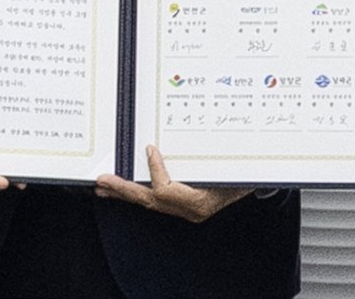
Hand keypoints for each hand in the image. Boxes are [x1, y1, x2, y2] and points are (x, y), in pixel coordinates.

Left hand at [95, 145, 251, 222]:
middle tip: (103, 181)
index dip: (155, 170)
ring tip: (104, 187)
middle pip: (150, 200)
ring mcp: (185, 211)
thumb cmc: (240, 172)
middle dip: (124, 190)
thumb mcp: (226, 165)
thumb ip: (208, 156)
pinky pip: (155, 200)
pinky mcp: (180, 207)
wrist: (251, 183)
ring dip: (125, 193)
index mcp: (200, 202)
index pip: (166, 190)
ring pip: (149, 202)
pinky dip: (137, 193)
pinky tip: (123, 189)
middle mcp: (190, 210)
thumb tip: (184, 143)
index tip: (149, 148)